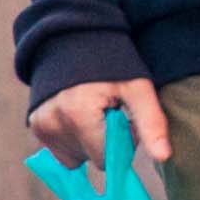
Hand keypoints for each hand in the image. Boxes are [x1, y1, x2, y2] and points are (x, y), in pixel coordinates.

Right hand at [28, 73, 169, 170]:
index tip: (122, 117)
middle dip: (104, 142)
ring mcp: (41, 125)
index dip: (120, 141)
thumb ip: (151, 123)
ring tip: (93, 111)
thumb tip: (163, 157)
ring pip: (75, 157)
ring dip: (88, 141)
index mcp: (78, 116)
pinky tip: (79, 115)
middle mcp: (54, 123)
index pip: (105, 158)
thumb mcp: (138, 89)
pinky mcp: (36, 125)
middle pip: (89, 159)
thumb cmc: (113, 63)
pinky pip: (60, 150)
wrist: (77, 40)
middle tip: (109, 111)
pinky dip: (72, 138)